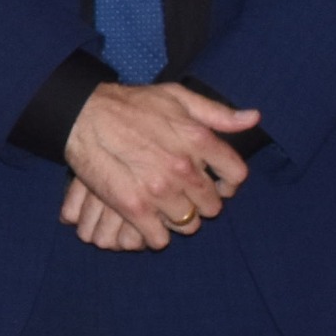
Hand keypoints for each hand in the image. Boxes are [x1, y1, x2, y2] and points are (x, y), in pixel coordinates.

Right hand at [61, 79, 261, 252]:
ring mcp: (158, 190)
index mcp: (197, 139)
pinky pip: (159, 239)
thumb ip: (217, 112)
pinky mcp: (133, 207)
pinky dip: (155, 234)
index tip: (217, 183)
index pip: (235, 175)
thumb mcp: (177, 96)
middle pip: (212, 205)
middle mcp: (183, 167)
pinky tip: (148, 220)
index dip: (229, 182)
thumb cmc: (132, 104)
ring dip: (179, 219)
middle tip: (185, 193)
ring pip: (188, 224)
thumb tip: (253, 119)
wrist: (83, 115)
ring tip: (165, 206)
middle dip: (202, 201)